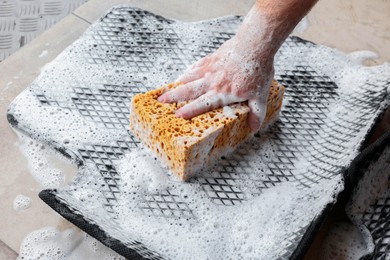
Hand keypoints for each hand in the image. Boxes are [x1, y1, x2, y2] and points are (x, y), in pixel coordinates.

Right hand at [158, 33, 274, 131]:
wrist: (254, 44)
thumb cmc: (257, 69)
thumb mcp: (260, 94)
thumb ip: (256, 112)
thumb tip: (254, 127)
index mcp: (222, 93)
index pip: (201, 104)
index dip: (189, 111)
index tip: (177, 116)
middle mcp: (212, 82)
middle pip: (188, 91)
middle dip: (173, 97)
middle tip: (160, 101)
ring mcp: (210, 69)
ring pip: (188, 78)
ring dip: (177, 85)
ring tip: (166, 90)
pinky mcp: (211, 59)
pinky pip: (195, 66)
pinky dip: (187, 71)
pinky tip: (183, 75)